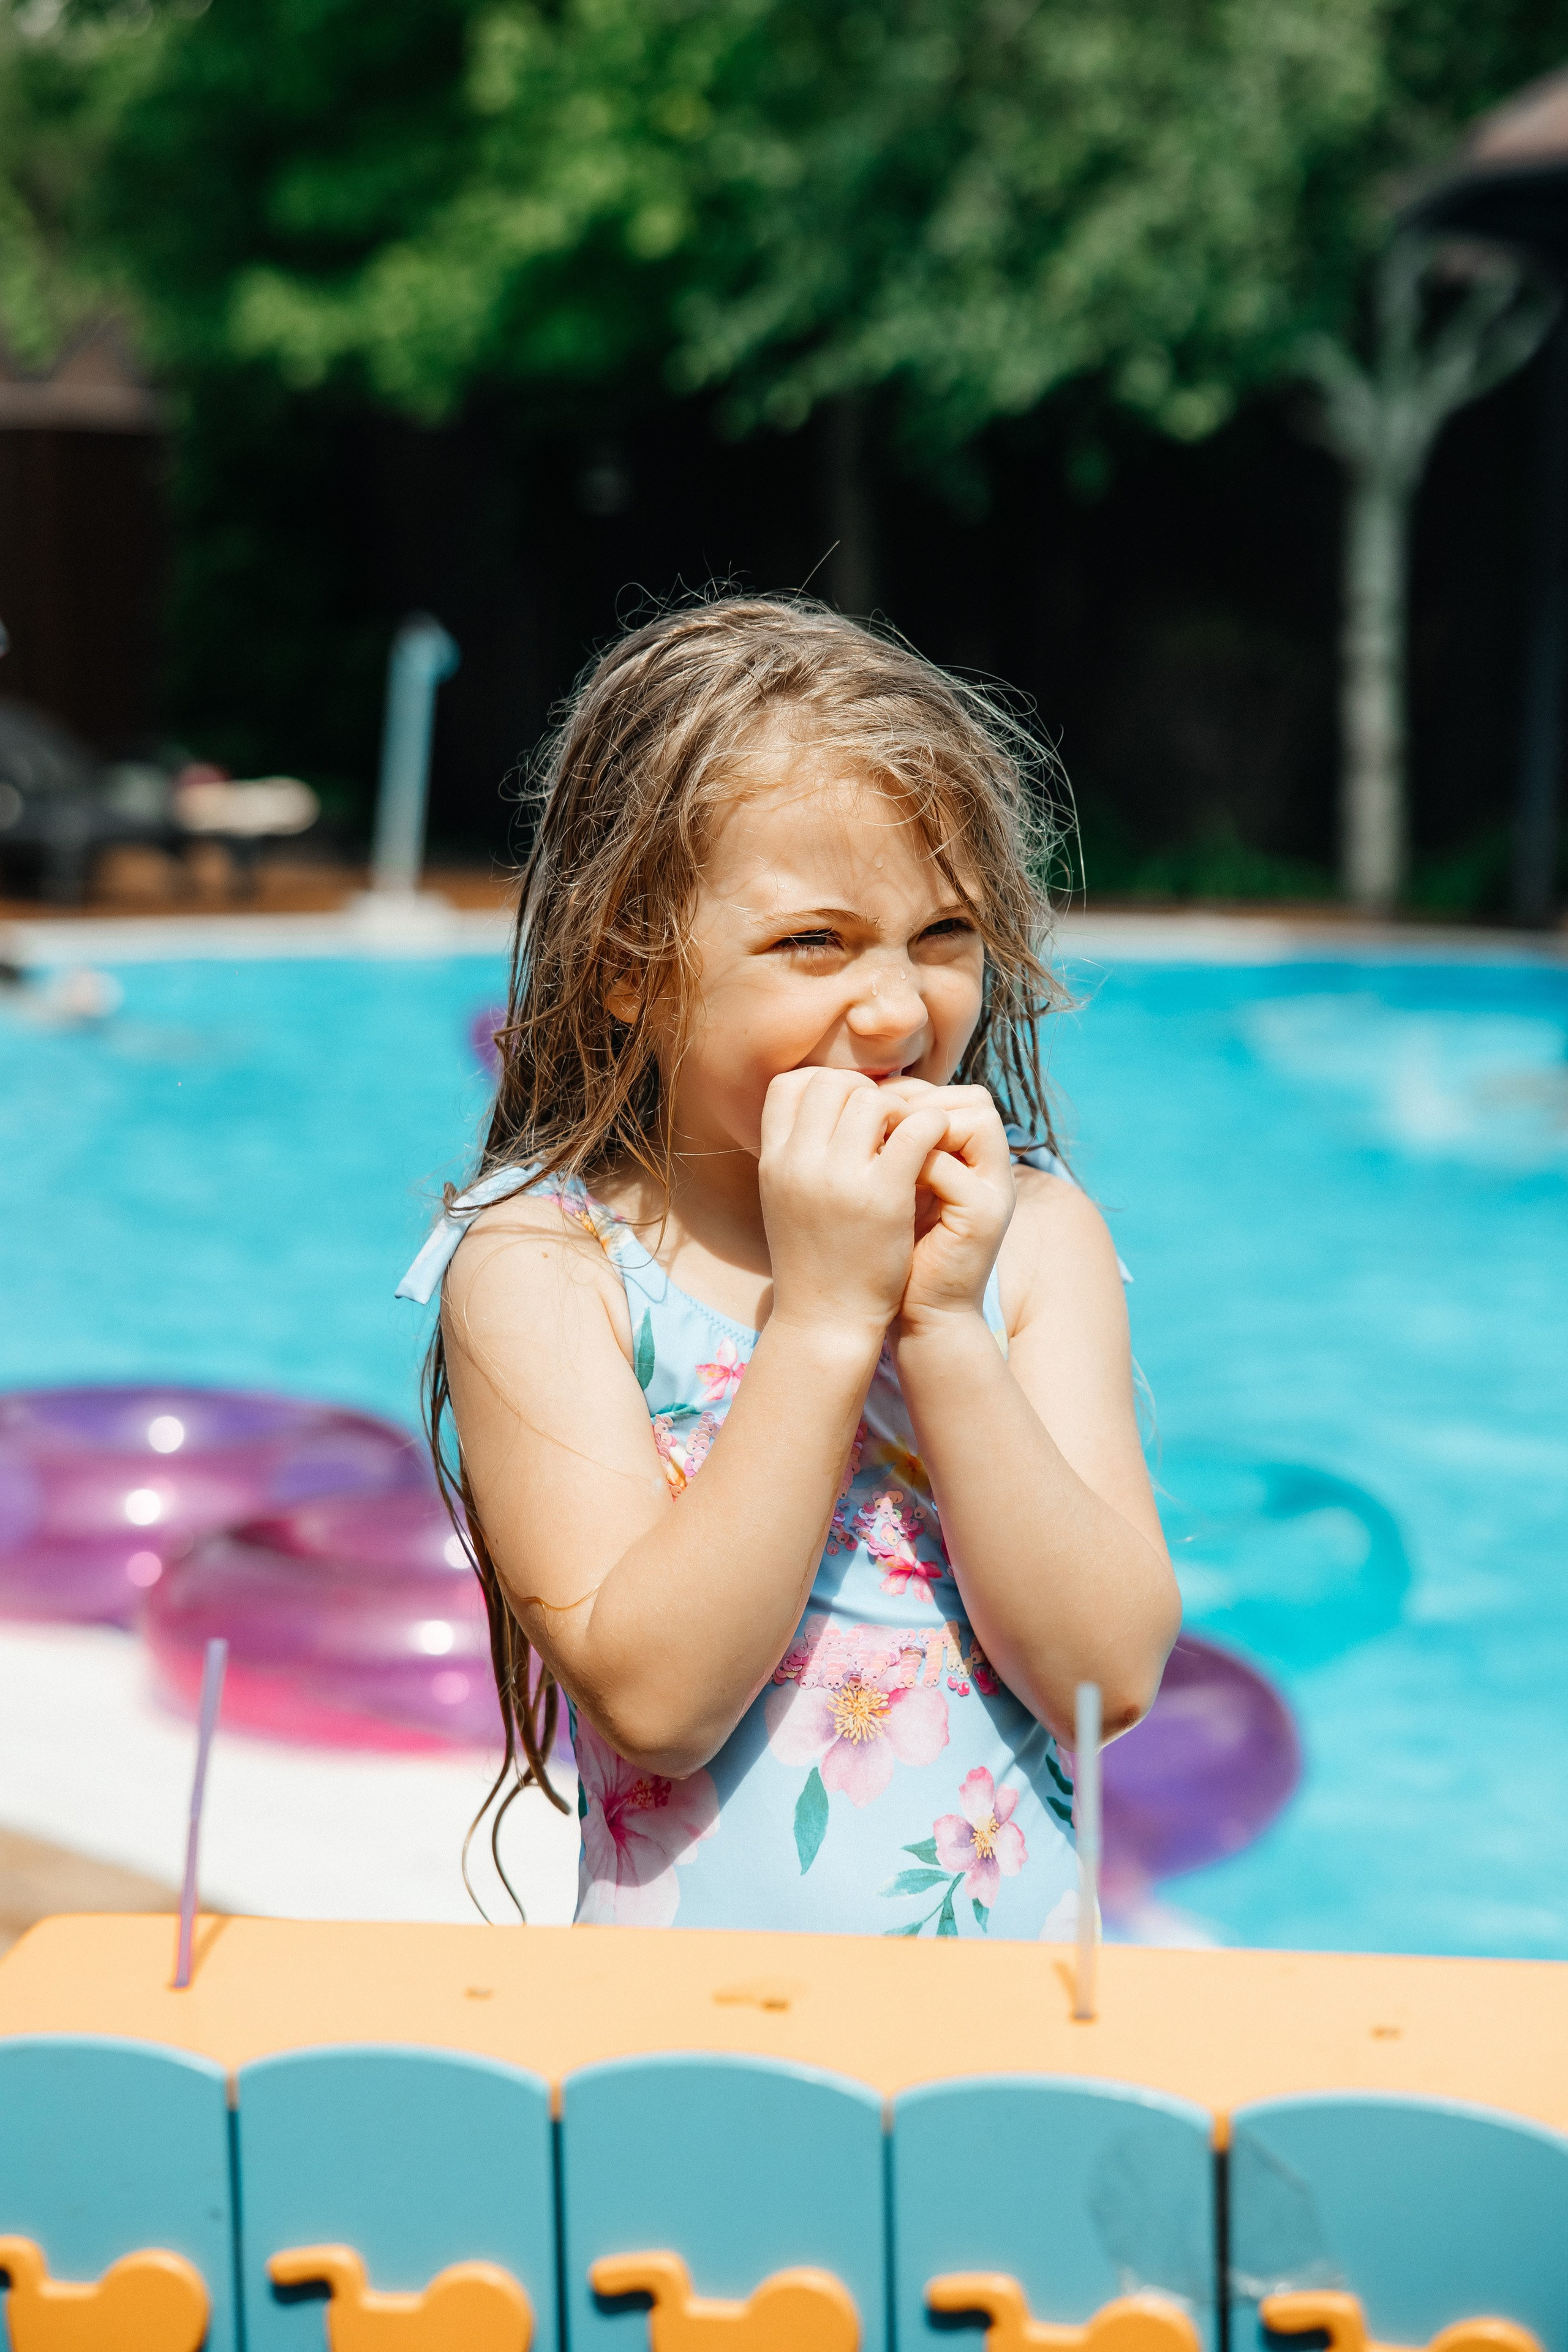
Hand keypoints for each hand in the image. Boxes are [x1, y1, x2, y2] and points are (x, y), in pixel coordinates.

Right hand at [759, 1068, 950, 1338]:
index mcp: (773, 1160)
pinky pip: (915, 1129)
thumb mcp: (783, 1198)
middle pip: (832, 1083)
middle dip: (865, 1092)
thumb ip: (796, 1154)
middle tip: (887, 1122)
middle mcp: (799, 1162)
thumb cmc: (812, 1259)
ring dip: (898, 1110)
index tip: (849, 1110)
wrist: (824, 1319)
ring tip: (908, 1139)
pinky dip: (930, 1126)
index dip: (826, 1086)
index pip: (791, 1084)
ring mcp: (840, 1177)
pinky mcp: (883, 1195)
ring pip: (873, 1098)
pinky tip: (933, 1147)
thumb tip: (818, 1107)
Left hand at [877, 1080, 1014, 1331]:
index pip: (963, 1095)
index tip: (872, 1110)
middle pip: (975, 1100)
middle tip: (874, 1124)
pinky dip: (910, 1163)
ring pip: (969, 1121)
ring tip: (875, 1146)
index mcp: (977, 1160)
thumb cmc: (898, 1252)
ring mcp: (994, 1192)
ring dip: (914, 1127)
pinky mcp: (982, 1217)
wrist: (922, 1315)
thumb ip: (896, 1147)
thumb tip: (858, 1098)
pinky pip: (945, 1166)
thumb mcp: (898, 1190)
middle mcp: (994, 1170)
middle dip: (917, 1105)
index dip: (916, 1094)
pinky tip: (876, 1177)